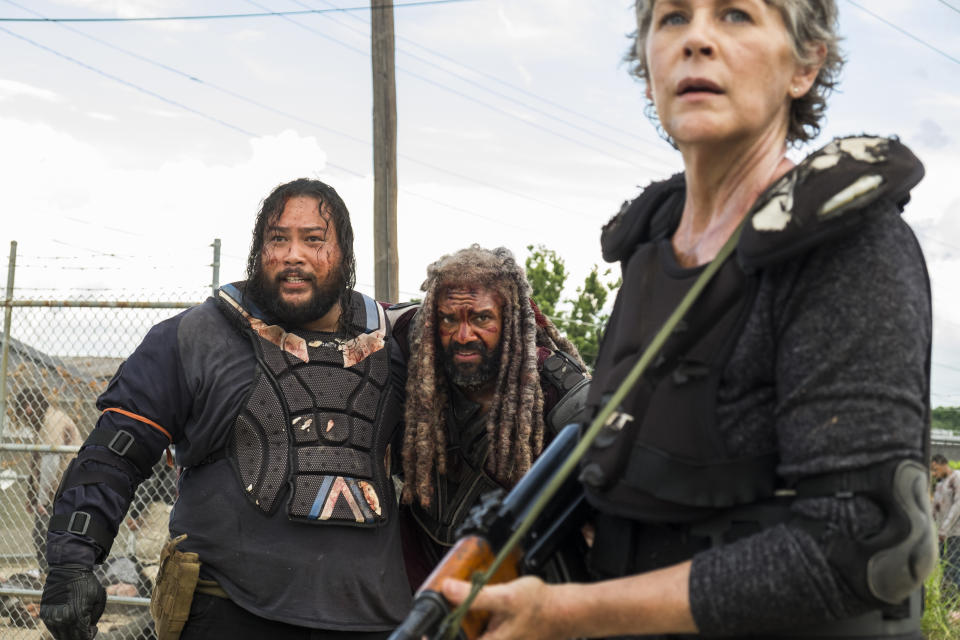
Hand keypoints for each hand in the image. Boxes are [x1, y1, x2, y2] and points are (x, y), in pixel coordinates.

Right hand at [40, 565, 105, 639]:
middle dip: (80, 636)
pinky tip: (69, 620)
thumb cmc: (87, 582)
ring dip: (70, 633)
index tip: (94, 628)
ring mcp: (51, 617)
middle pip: (71, 639)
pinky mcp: (45, 613)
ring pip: (60, 636)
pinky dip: (61, 628)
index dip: (90, 635)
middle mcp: (62, 620)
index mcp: (77, 617)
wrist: (69, 568)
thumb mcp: (99, 600)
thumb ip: (94, 618)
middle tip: (86, 628)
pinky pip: (52, 628)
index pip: (83, 638)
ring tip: (78, 623)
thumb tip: (89, 628)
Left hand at [442, 576, 561, 639]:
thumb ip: (477, 596)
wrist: (563, 611)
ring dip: (460, 616)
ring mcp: (493, 639)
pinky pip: (478, 628)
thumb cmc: (540, 608)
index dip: (434, 638)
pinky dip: (472, 615)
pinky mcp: (497, 635)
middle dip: (449, 622)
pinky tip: (474, 601)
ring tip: (457, 597)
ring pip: (468, 632)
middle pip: (459, 636)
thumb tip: (448, 589)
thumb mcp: (506, 597)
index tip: (425, 630)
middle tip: (444, 601)